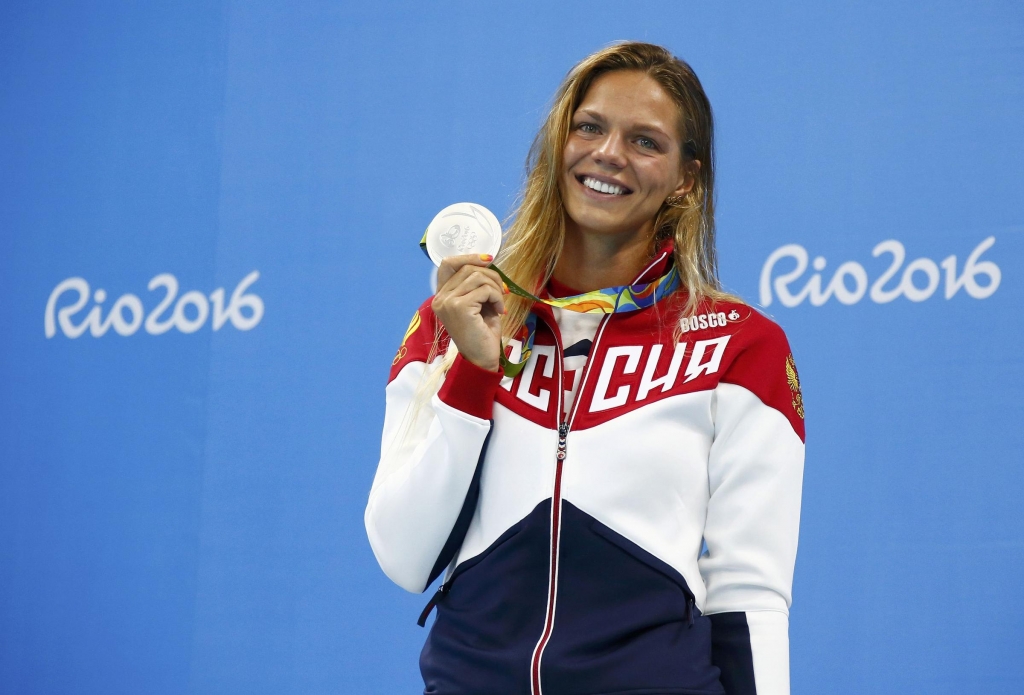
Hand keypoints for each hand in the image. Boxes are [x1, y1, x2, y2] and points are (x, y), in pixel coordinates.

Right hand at [432, 254, 506, 371]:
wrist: (481, 360)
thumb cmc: (482, 334)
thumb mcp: (478, 303)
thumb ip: (477, 284)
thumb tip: (488, 261)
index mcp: (441, 296)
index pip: (448, 264)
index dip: (468, 257)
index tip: (489, 260)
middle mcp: (440, 298)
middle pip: (467, 268)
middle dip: (491, 275)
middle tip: (503, 291)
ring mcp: (448, 302)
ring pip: (477, 276)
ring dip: (496, 287)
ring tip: (501, 303)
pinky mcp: (459, 307)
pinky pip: (484, 289)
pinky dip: (497, 297)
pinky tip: (500, 311)